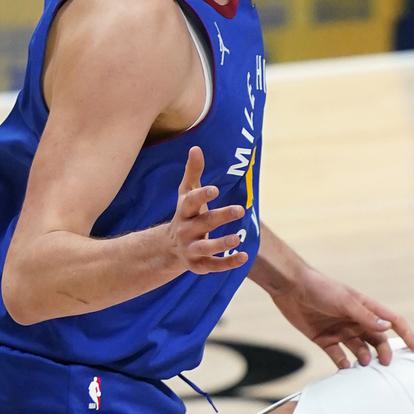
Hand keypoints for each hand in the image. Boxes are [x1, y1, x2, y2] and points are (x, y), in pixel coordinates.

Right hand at [168, 146, 247, 273]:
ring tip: (237, 238)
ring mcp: (191, 248)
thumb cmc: (186, 214)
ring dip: (220, 243)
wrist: (169, 248)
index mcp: (184, 211)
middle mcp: (186, 230)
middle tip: (240, 209)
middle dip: (221, 216)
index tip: (215, 189)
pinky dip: (227, 263)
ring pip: (205, 248)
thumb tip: (196, 148)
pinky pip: (213, 265)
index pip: (191, 202)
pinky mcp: (198, 265)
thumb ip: (193, 172)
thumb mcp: (187, 194)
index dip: (202, 195)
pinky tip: (243, 256)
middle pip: (203, 223)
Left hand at [270, 268, 413, 368]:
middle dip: (384, 352)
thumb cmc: (321, 288)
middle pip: (377, 339)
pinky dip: (343, 365)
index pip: (391, 321)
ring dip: (364, 359)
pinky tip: (346, 371)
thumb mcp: (345, 302)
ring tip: (364, 367)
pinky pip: (338, 356)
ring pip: (359, 349)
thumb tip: (388, 327)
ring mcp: (341, 330)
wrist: (291, 288)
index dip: (405, 333)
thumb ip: (366, 316)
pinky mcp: (324, 339)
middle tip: (385, 364)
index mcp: (365, 308)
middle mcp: (355, 320)